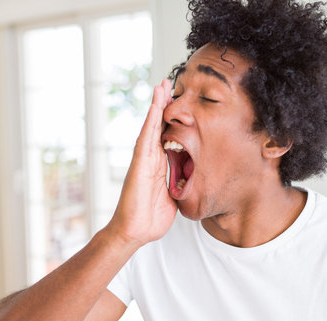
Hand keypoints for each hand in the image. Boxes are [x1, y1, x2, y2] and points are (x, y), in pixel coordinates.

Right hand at [106, 79, 176, 246]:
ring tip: (162, 85)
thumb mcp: (174, 197)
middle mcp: (151, 158)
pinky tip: (155, 105)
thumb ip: (180, 184)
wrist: (135, 232)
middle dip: (163, 105)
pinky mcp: (139, 163)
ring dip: (156, 105)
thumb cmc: (151, 218)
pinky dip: (151, 120)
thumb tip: (191, 181)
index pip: (168, 137)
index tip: (182, 104)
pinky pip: (146, 137)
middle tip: (169, 83)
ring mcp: (143, 159)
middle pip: (158, 126)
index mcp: (160, 165)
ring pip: (151, 126)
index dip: (173, 120)